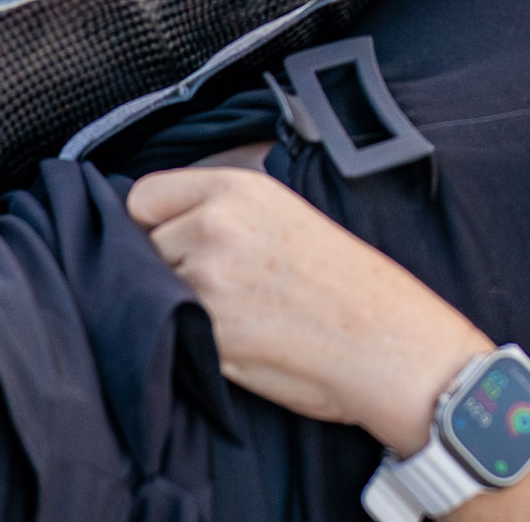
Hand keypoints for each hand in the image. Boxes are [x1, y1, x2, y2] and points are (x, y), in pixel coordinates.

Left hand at [128, 168, 488, 450]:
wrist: (387, 341)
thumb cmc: (347, 283)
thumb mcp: (284, 214)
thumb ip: (222, 211)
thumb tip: (163, 225)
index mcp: (235, 188)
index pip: (143, 197)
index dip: (150, 224)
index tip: (170, 241)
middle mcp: (214, 225)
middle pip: (143, 247)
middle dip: (165, 267)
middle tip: (221, 286)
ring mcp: (206, 280)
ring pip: (154, 292)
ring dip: (177, 305)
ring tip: (234, 314)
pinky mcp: (206, 331)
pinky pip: (173, 332)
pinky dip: (192, 339)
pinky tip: (239, 339)